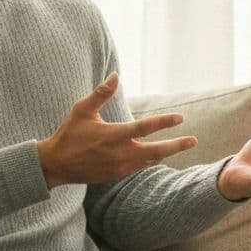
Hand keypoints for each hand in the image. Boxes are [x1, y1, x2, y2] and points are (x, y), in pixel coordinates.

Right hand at [37, 73, 197, 187]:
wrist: (56, 165)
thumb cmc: (69, 134)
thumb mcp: (82, 110)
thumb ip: (101, 93)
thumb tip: (116, 75)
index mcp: (114, 135)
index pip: (145, 127)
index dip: (165, 122)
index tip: (181, 117)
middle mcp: (120, 153)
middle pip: (156, 150)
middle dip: (177, 145)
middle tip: (194, 140)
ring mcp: (120, 166)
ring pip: (150, 160)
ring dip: (166, 153)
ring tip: (181, 146)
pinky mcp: (117, 174)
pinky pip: (140, 166)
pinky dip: (151, 160)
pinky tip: (158, 155)